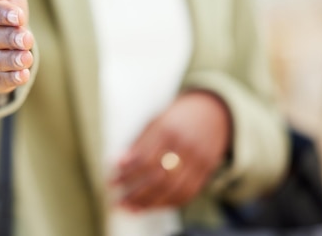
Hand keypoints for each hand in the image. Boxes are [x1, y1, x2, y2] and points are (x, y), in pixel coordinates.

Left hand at [111, 91, 231, 210]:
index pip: (145, 158)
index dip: (127, 173)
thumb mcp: (154, 123)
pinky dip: (167, 204)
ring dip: (149, 204)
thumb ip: (137, 143)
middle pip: (159, 178)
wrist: (210, 113)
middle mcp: (185, 146)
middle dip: (136, 193)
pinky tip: (150, 206)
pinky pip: (187, 193)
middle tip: (117, 202)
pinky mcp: (206, 171)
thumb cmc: (173, 119)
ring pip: (173, 190)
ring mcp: (199, 160)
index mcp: (167, 130)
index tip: (111, 182)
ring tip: (130, 209)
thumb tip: (117, 163)